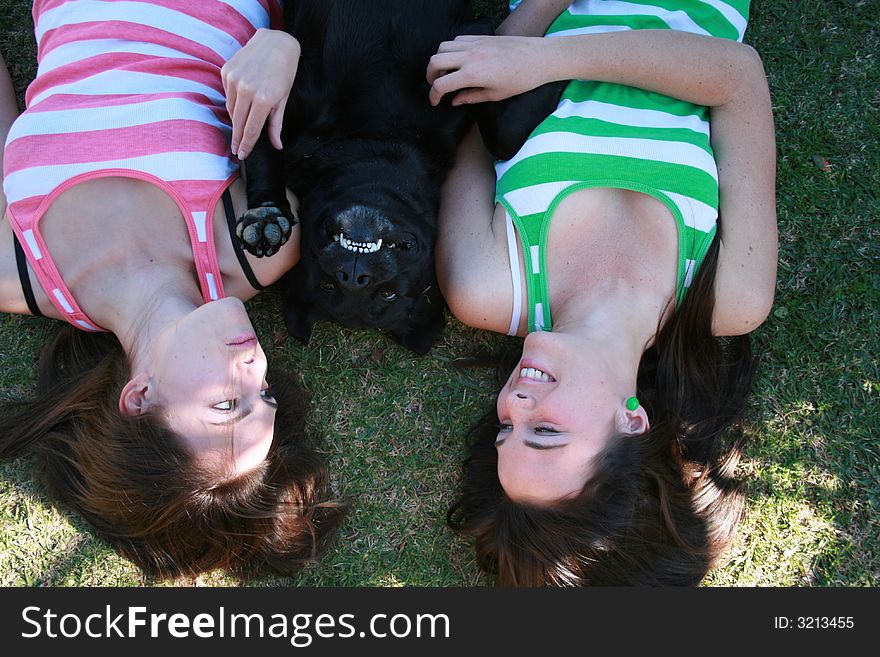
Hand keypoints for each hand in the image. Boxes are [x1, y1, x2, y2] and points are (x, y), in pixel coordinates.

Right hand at [221, 28, 299, 158]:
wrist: (276, 42)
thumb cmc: (284, 71)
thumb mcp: (283, 99)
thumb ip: (276, 124)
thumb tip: (277, 145)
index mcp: (263, 99)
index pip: (251, 130)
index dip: (246, 145)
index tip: (241, 155)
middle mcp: (246, 89)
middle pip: (238, 123)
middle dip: (237, 138)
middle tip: (236, 150)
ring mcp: (234, 79)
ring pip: (231, 109)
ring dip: (235, 120)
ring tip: (240, 128)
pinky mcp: (227, 70)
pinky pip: (227, 94)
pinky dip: (233, 102)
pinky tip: (240, 103)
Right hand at [426, 35, 547, 105]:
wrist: (538, 58)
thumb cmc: (520, 79)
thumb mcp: (495, 95)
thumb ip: (471, 97)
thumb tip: (455, 101)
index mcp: (472, 74)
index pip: (441, 84)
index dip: (433, 95)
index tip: (435, 101)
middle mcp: (469, 56)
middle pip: (434, 61)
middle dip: (429, 75)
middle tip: (435, 85)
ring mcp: (474, 44)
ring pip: (442, 47)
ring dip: (439, 60)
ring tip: (446, 72)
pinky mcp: (479, 37)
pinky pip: (456, 40)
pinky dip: (451, 49)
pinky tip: (459, 60)